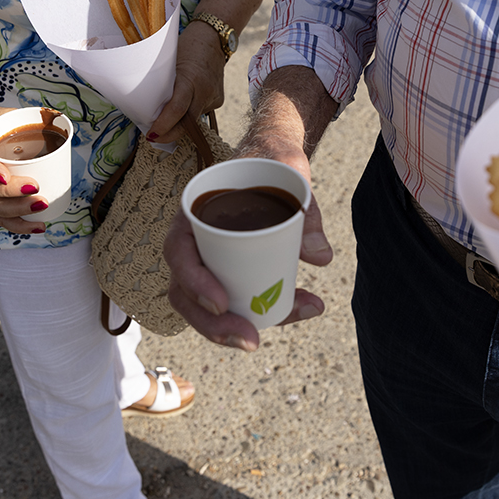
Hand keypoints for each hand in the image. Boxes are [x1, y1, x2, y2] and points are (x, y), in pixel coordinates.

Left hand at [148, 20, 226, 142]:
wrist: (214, 38)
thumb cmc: (186, 46)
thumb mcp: (170, 63)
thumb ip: (163, 84)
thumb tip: (148, 107)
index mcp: (190, 79)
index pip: (177, 109)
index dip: (163, 125)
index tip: (151, 134)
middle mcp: (204, 90)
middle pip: (187, 123)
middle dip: (170, 134)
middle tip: (154, 138)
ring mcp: (214, 97)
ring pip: (193, 119)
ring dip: (178, 123)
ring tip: (165, 123)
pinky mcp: (218, 100)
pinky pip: (200, 111)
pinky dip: (189, 112)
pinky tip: (184, 105)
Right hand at [165, 143, 333, 350]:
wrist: (271, 158)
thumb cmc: (271, 162)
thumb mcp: (289, 173)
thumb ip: (305, 210)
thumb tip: (320, 257)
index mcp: (193, 212)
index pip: (179, 252)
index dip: (194, 281)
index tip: (222, 302)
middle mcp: (192, 242)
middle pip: (185, 293)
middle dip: (214, 325)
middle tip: (251, 340)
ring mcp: (206, 261)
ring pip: (204, 307)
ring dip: (231, 331)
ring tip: (267, 339)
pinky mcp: (227, 273)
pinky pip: (233, 301)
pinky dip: (259, 314)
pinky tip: (299, 311)